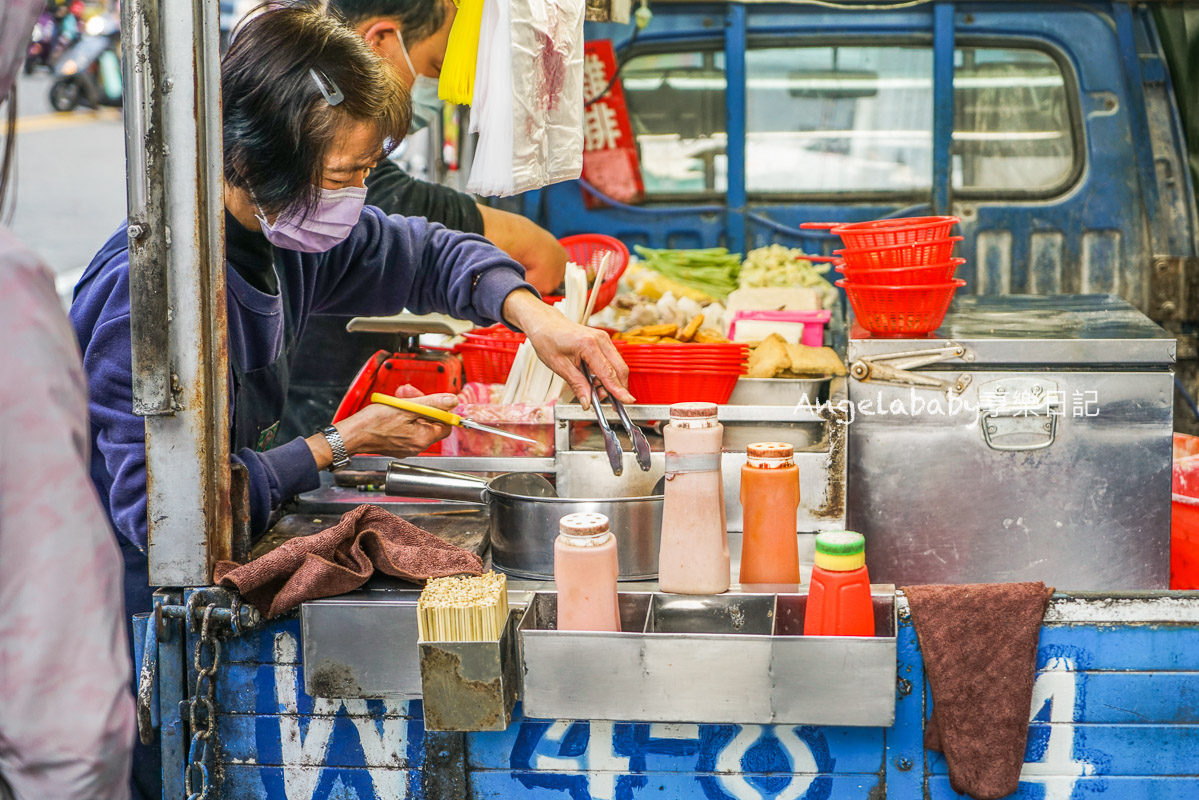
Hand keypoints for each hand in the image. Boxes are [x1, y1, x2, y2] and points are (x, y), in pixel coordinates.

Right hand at [305, 386, 457, 467]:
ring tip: (399, 397)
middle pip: (430, 421)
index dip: (441, 409)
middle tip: (410, 393)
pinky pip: (407, 427)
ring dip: (411, 406)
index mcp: (423, 439)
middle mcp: (417, 446)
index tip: (434, 399)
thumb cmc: (373, 423)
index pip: (445, 424)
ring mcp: (406, 446)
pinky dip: (403, 415)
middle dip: (422, 403)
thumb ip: (432, 404)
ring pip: (417, 422)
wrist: (351, 435)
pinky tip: (394, 406)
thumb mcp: (406, 407)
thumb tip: (452, 401)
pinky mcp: (397, 443)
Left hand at [502, 289, 632, 408]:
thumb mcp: (559, 366)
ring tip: (593, 389)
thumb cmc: (548, 339)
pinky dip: (607, 373)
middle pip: (620, 369)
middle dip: (616, 388)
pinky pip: (612, 361)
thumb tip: (587, 402)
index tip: (627, 401)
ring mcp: (603, 339)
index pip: (608, 373)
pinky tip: (595, 379)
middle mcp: (600, 339)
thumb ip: (577, 385)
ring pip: (618, 366)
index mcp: (588, 344)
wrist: (545, 323)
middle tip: (602, 400)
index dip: (618, 390)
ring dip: (611, 382)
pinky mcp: (603, 341)